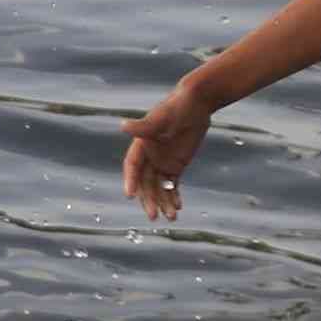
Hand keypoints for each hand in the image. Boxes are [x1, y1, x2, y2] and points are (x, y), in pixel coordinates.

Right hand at [120, 86, 210, 219]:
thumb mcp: (162, 117)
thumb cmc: (177, 106)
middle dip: (149, 200)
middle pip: (145, 183)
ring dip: (163, 203)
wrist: (196, 104)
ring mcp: (161, 163)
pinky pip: (172, 186)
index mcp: (141, 145)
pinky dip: (173, 196)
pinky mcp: (175, 166)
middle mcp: (148, 157)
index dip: (130, 180)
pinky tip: (178, 208)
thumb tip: (123, 126)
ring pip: (159, 188)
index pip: (132, 167)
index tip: (129, 195)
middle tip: (153, 215)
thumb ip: (144, 126)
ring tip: (171, 217)